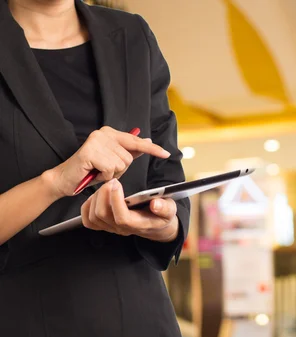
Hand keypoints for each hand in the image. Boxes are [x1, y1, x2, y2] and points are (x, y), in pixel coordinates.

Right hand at [46, 126, 169, 198]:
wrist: (65, 179)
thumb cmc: (90, 171)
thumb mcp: (113, 161)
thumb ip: (129, 151)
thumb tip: (147, 142)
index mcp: (110, 133)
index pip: (136, 141)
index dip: (152, 149)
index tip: (166, 154)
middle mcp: (103, 133)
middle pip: (129, 157)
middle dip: (120, 169)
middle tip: (104, 170)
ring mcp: (96, 141)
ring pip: (121, 164)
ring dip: (111, 174)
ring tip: (98, 171)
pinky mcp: (90, 152)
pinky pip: (111, 169)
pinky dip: (104, 176)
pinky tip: (94, 173)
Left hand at [81, 179, 178, 241]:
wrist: (156, 225)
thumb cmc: (162, 215)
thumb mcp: (170, 210)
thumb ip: (165, 207)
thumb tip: (156, 204)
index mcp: (139, 224)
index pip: (122, 218)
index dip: (116, 201)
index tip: (117, 184)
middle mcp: (122, 229)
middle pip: (103, 215)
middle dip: (104, 195)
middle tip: (112, 181)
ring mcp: (112, 228)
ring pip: (94, 216)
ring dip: (96, 198)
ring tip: (107, 186)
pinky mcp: (105, 225)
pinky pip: (88, 220)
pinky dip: (88, 206)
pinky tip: (97, 196)